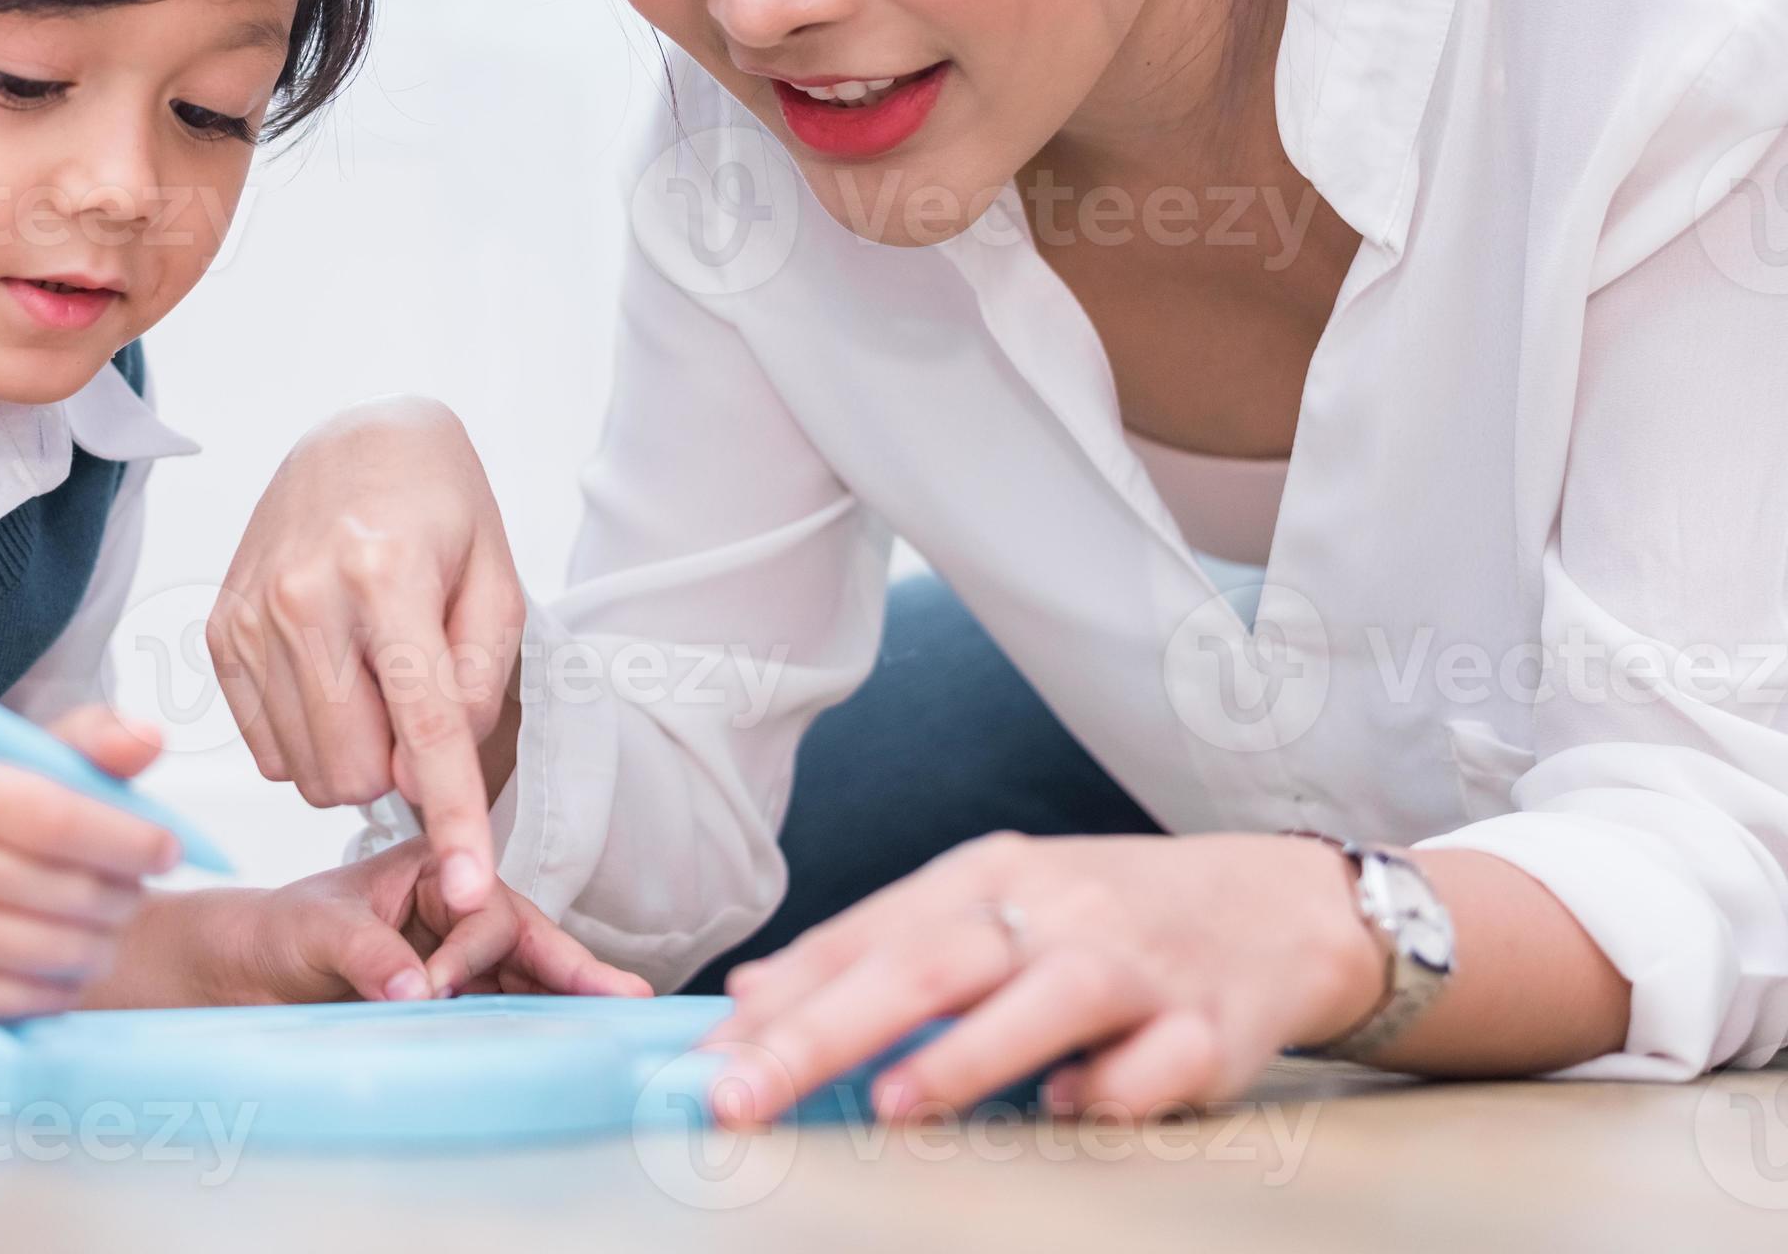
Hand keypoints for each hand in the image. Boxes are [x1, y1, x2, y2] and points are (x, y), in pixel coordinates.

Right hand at [0, 706, 182, 1020]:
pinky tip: (60, 962)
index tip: (169, 848)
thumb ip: (91, 747)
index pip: (58, 817)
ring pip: (63, 951)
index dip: (129, 837)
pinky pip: (38, 998)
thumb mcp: (20, 772)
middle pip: (70, 890)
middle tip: (134, 891)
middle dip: (126, 895)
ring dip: (105, 943)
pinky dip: (68, 984)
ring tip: (102, 925)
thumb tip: (150, 738)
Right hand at [207, 398, 525, 916]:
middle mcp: (303, 596)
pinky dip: (310, 740)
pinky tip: (331, 678)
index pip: (426, 727)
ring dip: (356, 755)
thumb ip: (476, 684)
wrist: (354, 440)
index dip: (456, 819)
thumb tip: (427, 777)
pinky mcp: (219, 634)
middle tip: (419, 704)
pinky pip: (267, 750)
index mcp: (386, 574)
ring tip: (374, 679)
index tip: (469, 889)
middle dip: (399, 770)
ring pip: (308, 773)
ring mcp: (249, 617)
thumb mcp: (497, 581)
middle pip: (354, 771)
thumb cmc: (440, 511)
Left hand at [221, 838, 652, 1005]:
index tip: (433, 989)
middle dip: (568, 970)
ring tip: (614, 1023)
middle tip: (624, 997)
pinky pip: (496, 1010)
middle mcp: (450, 909)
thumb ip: (365, 952)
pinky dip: (526, 1026)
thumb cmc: (271, 932)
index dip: (472, 950)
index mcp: (428, 869)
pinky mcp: (445, 1000)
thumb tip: (415, 988)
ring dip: (557, 1001)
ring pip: (520, 977)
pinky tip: (559, 1046)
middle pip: (522, 940)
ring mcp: (452, 957)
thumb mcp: (313, 933)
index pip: (481, 905)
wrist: (234, 978)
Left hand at [700, 833, 1386, 1127]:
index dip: (782, 1004)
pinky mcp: (1213, 1025)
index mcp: (987, 876)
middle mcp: (1054, 910)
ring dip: (967, 1056)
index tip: (705, 1064)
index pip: (865, 937)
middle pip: (929, 962)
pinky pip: (1160, 1063)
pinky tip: (1070, 1108)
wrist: (1278, 905)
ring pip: (1045, 1001)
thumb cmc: (1105, 917)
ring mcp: (1136, 965)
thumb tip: (754, 998)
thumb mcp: (990, 904)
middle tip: (745, 1094)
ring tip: (890, 1106)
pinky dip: (1115, 1089)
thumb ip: (878, 948)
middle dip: (827, 1032)